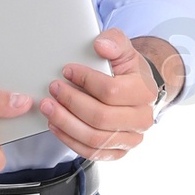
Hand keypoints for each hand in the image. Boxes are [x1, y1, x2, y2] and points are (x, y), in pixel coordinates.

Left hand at [41, 29, 168, 159]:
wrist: (136, 92)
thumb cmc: (127, 72)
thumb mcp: (124, 50)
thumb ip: (115, 41)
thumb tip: (102, 45)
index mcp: (145, 92)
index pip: (110, 91)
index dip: (85, 80)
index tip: (67, 70)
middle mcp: (142, 120)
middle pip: (100, 117)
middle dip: (71, 102)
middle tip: (53, 89)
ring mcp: (131, 139)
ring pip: (94, 138)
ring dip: (66, 123)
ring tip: (49, 108)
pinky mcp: (118, 153)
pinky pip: (91, 153)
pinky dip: (69, 140)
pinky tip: (56, 125)